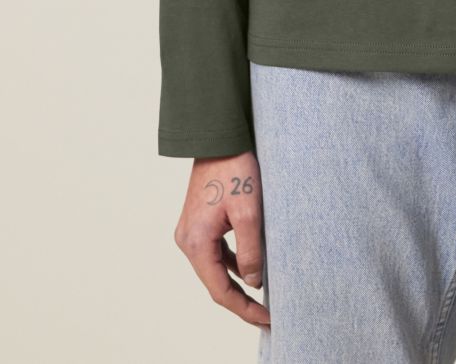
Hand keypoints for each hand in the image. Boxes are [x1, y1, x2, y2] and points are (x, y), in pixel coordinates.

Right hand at [173, 150, 270, 330]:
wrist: (218, 136)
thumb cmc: (234, 168)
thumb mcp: (249, 211)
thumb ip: (251, 250)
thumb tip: (255, 282)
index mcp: (196, 242)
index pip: (220, 290)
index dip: (244, 309)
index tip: (268, 319)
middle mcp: (188, 241)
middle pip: (216, 283)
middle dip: (242, 301)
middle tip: (268, 315)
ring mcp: (191, 231)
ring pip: (217, 268)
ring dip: (239, 283)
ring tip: (264, 298)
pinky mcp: (199, 222)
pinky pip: (217, 252)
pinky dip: (234, 263)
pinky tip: (253, 268)